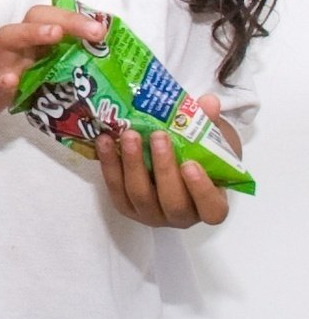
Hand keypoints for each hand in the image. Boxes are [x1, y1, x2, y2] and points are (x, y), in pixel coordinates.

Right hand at [0, 5, 108, 125]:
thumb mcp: (28, 67)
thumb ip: (56, 63)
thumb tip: (101, 67)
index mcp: (29, 41)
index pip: (53, 18)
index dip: (78, 18)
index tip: (104, 28)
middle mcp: (14, 46)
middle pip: (35, 20)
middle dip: (66, 21)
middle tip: (94, 32)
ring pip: (10, 39)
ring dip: (32, 34)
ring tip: (54, 35)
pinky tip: (9, 81)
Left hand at [96, 95, 233, 227]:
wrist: (171, 159)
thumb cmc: (200, 155)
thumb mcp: (212, 140)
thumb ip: (211, 124)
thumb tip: (209, 101)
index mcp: (208, 205)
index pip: (212, 210)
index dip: (201, 190)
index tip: (191, 164)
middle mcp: (180, 216)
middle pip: (172, 202)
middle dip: (163, 168)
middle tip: (158, 136)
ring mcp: (151, 214)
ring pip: (139, 196)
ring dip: (133, 164)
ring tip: (129, 135)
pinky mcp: (125, 206)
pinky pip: (115, 189)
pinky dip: (110, 165)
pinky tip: (105, 141)